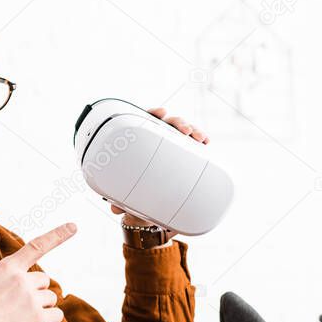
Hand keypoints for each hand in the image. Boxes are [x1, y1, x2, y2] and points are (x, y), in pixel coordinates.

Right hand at [0, 223, 76, 321]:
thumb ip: (8, 276)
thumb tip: (24, 281)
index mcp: (8, 267)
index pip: (37, 247)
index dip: (58, 236)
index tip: (73, 227)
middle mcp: (23, 280)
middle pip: (44, 281)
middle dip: (36, 291)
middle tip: (19, 305)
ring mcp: (32, 299)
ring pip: (51, 298)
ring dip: (41, 306)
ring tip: (21, 317)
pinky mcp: (38, 319)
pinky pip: (57, 315)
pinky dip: (50, 320)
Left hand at [110, 106, 209, 227]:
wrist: (147, 208)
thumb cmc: (134, 194)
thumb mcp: (127, 197)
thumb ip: (121, 201)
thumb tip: (115, 209)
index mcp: (139, 144)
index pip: (144, 121)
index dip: (153, 113)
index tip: (162, 112)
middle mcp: (155, 142)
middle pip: (166, 124)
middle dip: (178, 123)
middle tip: (186, 131)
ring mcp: (170, 147)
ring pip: (181, 132)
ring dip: (193, 130)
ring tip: (200, 138)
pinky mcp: (182, 155)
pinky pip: (191, 145)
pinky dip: (199, 140)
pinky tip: (206, 142)